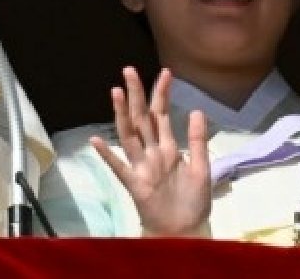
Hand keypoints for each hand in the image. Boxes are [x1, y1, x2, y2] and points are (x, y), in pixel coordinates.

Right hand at [89, 67, 210, 237]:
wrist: (186, 231)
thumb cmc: (193, 202)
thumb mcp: (203, 169)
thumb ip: (198, 142)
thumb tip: (197, 110)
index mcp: (168, 147)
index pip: (162, 114)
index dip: (162, 94)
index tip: (165, 71)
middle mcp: (152, 152)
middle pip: (142, 118)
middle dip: (136, 94)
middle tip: (129, 70)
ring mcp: (142, 166)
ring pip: (129, 135)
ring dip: (122, 114)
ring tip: (115, 92)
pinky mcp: (135, 184)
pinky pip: (119, 167)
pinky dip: (108, 155)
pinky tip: (96, 141)